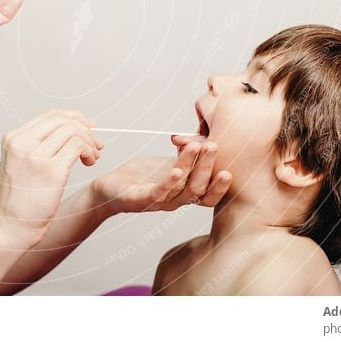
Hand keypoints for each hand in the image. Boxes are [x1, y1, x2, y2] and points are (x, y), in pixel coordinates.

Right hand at [0, 109, 104, 249]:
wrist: (9, 229)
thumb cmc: (18, 202)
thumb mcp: (18, 165)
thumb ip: (36, 147)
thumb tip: (68, 133)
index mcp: (13, 139)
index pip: (49, 115)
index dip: (73, 117)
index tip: (87, 126)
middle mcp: (22, 142)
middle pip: (63, 119)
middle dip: (85, 128)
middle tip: (96, 143)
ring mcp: (36, 155)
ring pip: (73, 130)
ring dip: (89, 141)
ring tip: (93, 157)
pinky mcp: (51, 170)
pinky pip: (78, 146)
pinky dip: (89, 151)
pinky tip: (90, 162)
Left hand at [91, 136, 230, 215]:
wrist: (111, 187)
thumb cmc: (142, 175)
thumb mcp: (168, 162)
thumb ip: (186, 153)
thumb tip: (200, 139)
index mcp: (184, 193)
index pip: (207, 195)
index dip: (219, 186)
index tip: (229, 169)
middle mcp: (174, 200)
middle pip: (197, 188)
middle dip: (208, 166)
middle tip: (214, 146)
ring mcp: (158, 201)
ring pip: (181, 187)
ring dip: (190, 166)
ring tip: (197, 147)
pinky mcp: (140, 199)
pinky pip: (158, 192)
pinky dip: (169, 181)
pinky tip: (176, 170)